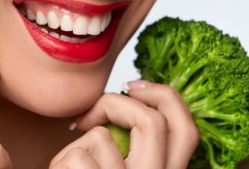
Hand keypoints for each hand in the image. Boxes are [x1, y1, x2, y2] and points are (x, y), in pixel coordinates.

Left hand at [50, 81, 197, 168]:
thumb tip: (130, 99)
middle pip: (152, 121)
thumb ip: (137, 148)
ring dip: (76, 145)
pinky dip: (61, 161)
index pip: (187, 129)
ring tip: (71, 165)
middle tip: (93, 114)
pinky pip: (76, 157)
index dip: (163, 96)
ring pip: (101, 138)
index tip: (133, 87)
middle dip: (115, 103)